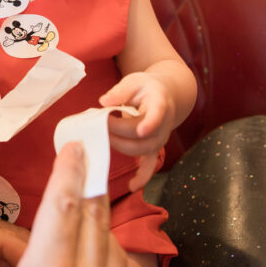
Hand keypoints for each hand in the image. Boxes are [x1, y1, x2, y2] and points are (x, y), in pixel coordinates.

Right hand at [0, 143, 127, 266]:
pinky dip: (109, 264)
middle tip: (85, 162)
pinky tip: (95, 265)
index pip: (64, 206)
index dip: (70, 169)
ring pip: (112, 254)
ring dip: (101, 224)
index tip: (76, 142)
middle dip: (88, 188)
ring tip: (88, 207)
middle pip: (93, 223)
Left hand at [100, 72, 175, 190]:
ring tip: (103, 136)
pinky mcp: (154, 148)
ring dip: (119, 146)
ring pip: (141, 150)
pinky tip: (132, 186)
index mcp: (160, 103)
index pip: (157, 114)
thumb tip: (103, 102)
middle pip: (141, 135)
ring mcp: (159, 139)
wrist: (165, 97)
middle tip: (100, 123)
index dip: (150, 123)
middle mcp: (163, 125)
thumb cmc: (146, 87)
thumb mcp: (135, 80)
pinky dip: (142, 177)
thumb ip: (120, 91)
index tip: (141, 129)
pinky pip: (150, 165)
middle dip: (118, 132)